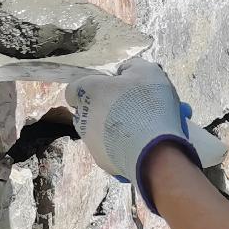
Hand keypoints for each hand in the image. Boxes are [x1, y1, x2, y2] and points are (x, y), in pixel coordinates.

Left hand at [69, 58, 225, 212]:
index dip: (92, 88)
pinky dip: (123, 146)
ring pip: (100, 131)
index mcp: (88, 92)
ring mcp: (91, 142)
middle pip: (89, 110)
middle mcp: (83, 117)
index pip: (74, 89)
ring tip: (142, 128)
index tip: (112, 89)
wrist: (154, 149)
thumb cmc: (147, 102)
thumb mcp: (146, 70)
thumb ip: (130, 67)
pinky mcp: (102, 161)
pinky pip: (111, 150)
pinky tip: (142, 144)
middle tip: (131, 108)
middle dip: (105, 109)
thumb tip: (123, 73)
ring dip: (115, 128)